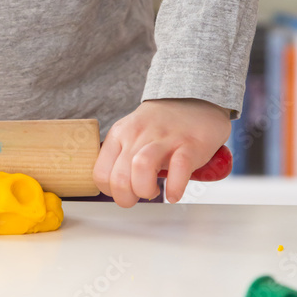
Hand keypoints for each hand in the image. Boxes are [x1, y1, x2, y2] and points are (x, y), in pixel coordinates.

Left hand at [92, 99, 231, 207]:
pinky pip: (178, 169)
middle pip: (119, 177)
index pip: (100, 173)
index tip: (125, 191)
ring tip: (154, 191)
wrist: (196, 99)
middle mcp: (138, 134)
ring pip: (141, 167)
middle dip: (127, 197)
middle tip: (139, 195)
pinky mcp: (190, 144)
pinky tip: (174, 194)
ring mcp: (165, 139)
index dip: (111, 191)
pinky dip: (174, 188)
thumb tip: (112, 184)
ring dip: (145, 190)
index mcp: (120, 133)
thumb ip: (119, 155)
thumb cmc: (162, 124)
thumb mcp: (131, 132)